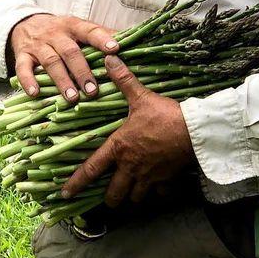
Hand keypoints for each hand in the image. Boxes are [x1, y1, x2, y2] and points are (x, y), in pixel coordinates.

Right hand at [9, 13, 120, 102]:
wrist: (26, 23)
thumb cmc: (61, 31)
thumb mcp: (79, 28)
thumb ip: (101, 34)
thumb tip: (130, 39)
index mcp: (73, 26)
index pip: (89, 31)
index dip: (102, 39)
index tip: (114, 50)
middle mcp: (56, 34)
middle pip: (70, 52)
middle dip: (82, 72)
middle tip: (93, 91)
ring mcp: (38, 45)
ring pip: (50, 62)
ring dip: (62, 80)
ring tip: (72, 98)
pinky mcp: (22, 54)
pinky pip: (23, 67)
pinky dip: (28, 80)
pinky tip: (35, 93)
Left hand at [60, 55, 195, 208]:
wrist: (194, 130)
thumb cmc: (163, 115)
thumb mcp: (140, 96)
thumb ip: (123, 80)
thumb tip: (109, 59)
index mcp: (118, 148)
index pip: (91, 169)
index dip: (76, 183)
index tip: (65, 194)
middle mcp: (130, 166)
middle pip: (114, 194)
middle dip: (110, 199)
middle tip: (108, 198)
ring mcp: (149, 176)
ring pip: (135, 198)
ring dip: (132, 196)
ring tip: (132, 192)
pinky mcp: (166, 179)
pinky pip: (160, 194)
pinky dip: (158, 193)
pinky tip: (159, 187)